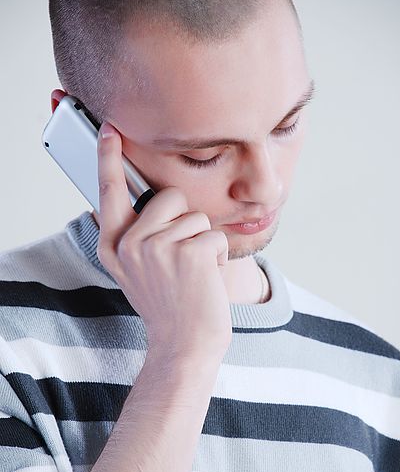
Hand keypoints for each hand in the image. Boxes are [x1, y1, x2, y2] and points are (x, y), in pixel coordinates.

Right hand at [95, 121, 231, 370]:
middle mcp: (129, 244)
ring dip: (202, 241)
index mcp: (114, 246)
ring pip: (194, 215)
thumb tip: (141, 201)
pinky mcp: (187, 254)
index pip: (109, 192)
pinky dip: (217, 255)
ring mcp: (156, 248)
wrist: (186, 343)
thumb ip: (135, 235)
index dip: (109, 158)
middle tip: (181, 260)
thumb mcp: (138, 270)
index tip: (111, 129)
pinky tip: (205, 279)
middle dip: (184, 222)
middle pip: (169, 197)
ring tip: (192, 273)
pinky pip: (213, 234)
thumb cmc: (169, 304)